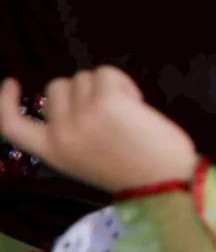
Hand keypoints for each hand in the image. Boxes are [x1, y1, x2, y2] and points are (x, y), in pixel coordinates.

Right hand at [0, 70, 196, 194]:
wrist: (163, 180)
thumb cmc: (132, 168)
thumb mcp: (84, 157)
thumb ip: (71, 133)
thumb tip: (74, 100)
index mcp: (51, 152)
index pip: (12, 127)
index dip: (5, 103)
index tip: (10, 84)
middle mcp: (60, 134)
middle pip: (58, 87)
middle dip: (82, 91)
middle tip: (108, 113)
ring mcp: (81, 116)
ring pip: (84, 77)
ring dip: (105, 86)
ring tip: (124, 113)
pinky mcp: (106, 101)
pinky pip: (105, 72)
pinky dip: (121, 81)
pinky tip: (135, 102)